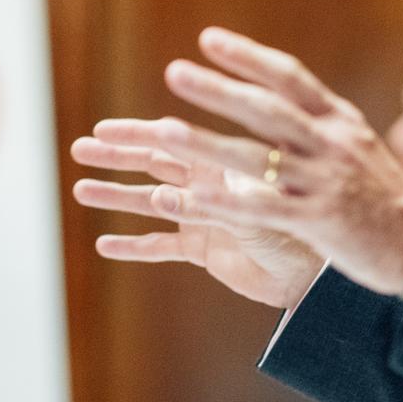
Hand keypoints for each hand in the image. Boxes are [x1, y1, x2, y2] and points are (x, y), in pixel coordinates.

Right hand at [71, 134, 320, 306]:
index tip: (103, 129)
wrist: (323, 272)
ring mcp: (202, 215)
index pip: (171, 142)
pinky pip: (161, 246)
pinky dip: (134, 245)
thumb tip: (161, 195)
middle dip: (115, 157)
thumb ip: (211, 201)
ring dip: (115, 195)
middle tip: (79, 149)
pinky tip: (105, 245)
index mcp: (221, 163)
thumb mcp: (259, 207)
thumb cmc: (305, 225)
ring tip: (80, 190)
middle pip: (152, 164)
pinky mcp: (203, 249)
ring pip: (149, 201)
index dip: (135, 136)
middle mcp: (208, 183)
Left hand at [81, 26, 402, 294]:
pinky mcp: (316, 223)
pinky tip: (183, 199)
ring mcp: (323, 184)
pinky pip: (258, 210)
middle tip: (174, 72)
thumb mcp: (356, 144)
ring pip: (254, 160)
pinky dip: (219, 203)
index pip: (289, 77)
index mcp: (339, 121)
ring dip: (205, 145)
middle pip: (266, 111)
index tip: (208, 40)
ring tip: (162, 133)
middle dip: (218, 90)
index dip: (248, 57)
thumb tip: (275, 89)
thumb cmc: (381, 195)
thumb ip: (316, 120)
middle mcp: (330, 145)